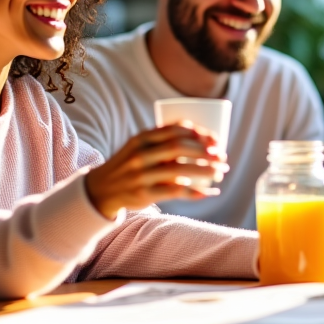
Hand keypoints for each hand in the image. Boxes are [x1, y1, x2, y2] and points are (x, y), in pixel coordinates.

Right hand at [85, 124, 227, 218]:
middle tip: (222, 156)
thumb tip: (203, 139)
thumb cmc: (130, 165)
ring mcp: (141, 175)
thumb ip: (162, 141)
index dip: (198, 133)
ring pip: (179, 170)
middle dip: (205, 151)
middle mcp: (140, 155)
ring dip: (204, 171)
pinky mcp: (144, 193)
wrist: (101, 189)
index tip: (215, 139)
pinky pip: (174, 191)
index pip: (174, 130)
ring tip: (220, 172)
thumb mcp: (139, 147)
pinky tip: (207, 192)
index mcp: (141, 138)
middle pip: (179, 148)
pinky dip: (194, 192)